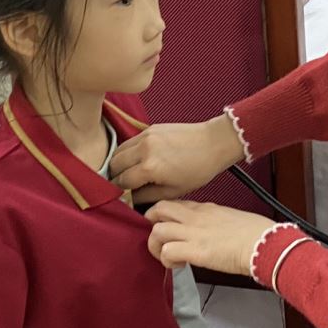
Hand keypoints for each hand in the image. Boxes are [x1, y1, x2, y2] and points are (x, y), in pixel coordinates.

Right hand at [111, 115, 245, 202]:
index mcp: (150, 167)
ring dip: (118, 163)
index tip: (119, 196)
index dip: (118, 191)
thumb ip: (147, 196)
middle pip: (114, 165)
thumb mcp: (174, 191)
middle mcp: (144, 149)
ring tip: (126, 173)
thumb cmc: (198, 170)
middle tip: (120, 185)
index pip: (121, 181)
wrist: (213, 143)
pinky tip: (136, 160)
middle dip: (114, 177)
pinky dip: (127, 152)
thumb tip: (130, 198)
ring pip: (118, 151)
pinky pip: (129, 141)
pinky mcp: (149, 128)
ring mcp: (146, 136)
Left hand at [147, 199, 276, 275]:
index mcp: (206, 208)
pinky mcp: (196, 251)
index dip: (165, 215)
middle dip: (151, 224)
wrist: (266, 243)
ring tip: (168, 257)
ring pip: (156, 231)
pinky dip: (167, 261)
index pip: (175, 204)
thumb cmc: (258, 233)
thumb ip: (215, 222)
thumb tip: (210, 232)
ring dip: (157, 246)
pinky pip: (167, 252)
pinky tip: (178, 266)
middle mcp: (196, 217)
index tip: (168, 228)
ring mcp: (194, 233)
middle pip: (158, 209)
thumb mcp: (232, 218)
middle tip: (159, 240)